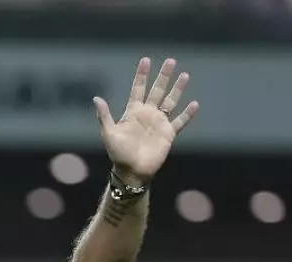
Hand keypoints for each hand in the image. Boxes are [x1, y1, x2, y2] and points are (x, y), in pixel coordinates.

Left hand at [93, 58, 198, 183]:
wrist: (132, 171)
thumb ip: (104, 116)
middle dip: (164, 76)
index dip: (142, 75)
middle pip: (157, 90)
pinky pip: (180, 121)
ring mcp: (159, 123)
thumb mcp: (108, 134)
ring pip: (171, 101)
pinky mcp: (168, 134)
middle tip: (171, 60)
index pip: (138, 89)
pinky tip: (194, 104)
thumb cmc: (118, 154)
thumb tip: (96, 98)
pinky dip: (187, 114)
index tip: (146, 60)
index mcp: (133, 112)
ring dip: (177, 89)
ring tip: (184, 75)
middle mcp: (147, 114)